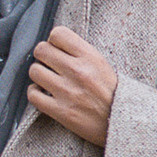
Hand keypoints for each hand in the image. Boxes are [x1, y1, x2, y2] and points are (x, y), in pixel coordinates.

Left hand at [28, 26, 117, 144]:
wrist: (124, 123)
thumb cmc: (112, 93)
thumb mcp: (102, 65)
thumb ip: (79, 53)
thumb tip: (53, 44)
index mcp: (90, 57)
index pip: (58, 34)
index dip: (53, 41)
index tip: (57, 50)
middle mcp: (78, 71)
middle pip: (41, 50)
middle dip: (43, 57)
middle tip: (49, 65)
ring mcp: (68, 92)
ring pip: (34, 71)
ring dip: (38, 75)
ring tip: (47, 80)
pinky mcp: (61, 111)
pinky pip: (33, 95)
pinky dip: (35, 94)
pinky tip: (44, 94)